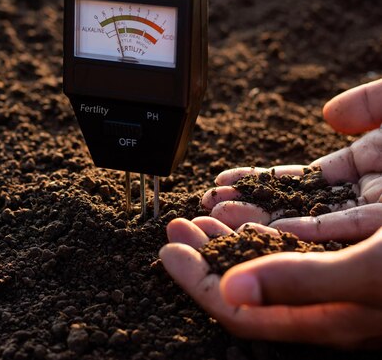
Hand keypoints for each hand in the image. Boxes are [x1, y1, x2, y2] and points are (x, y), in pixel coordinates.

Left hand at [160, 217, 381, 347]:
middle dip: (204, 255)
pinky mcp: (348, 258)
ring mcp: (335, 280)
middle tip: (178, 226)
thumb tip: (232, 290)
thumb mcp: (369, 274)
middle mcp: (322, 304)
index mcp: (322, 317)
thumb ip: (303, 282)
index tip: (168, 252)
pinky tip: (254, 214)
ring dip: (230, 238)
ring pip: (267, 264)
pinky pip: (294, 247)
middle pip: (246, 285)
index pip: (239, 310)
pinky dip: (265, 227)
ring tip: (203, 217)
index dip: (197, 283)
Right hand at [202, 78, 381, 240]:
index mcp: (377, 164)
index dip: (262, 179)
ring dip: (268, 221)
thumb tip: (329, 115)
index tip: (223, 181)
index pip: (306, 177)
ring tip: (222, 218)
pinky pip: (348, 229)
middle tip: (210, 206)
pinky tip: (274, 227)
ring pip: (315, 219)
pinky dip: (309, 228)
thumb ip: (368, 101)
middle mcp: (375, 194)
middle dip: (252, 205)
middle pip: (301, 203)